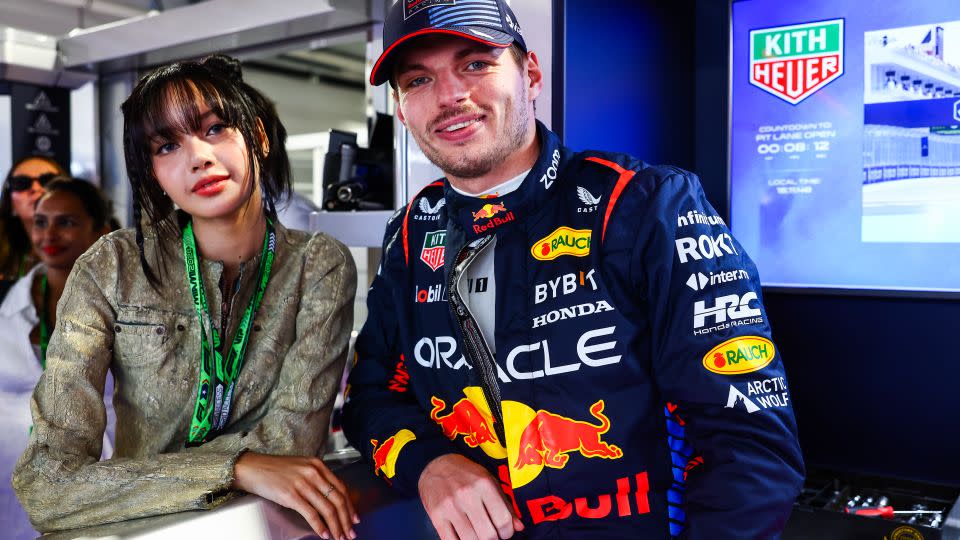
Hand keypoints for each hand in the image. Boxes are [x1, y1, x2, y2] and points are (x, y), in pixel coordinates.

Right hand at [233, 452, 357, 539]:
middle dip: (346, 519)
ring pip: (327, 509)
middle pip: (337, 499)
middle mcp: (313, 473)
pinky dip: (320, 526)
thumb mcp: (301, 467)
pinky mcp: (291, 495)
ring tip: (339, 537)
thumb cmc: (275, 469)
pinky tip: (324, 534)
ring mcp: (303, 484)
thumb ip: (317, 478)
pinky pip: (311, 514)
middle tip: (350, 532)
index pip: (341, 488)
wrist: (252, 468)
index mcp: (318, 465)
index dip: (350, 506)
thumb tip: (330, 498)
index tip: (354, 518)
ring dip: (336, 526)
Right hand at [418, 454, 523, 539]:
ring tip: (480, 536)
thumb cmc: (467, 474)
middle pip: (488, 534)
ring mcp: (450, 506)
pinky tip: (465, 538)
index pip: (503, 520)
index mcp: (484, 485)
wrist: (436, 466)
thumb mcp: (490, 481)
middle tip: (492, 535)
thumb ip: (505, 504)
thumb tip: (519, 527)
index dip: (507, 532)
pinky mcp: (436, 515)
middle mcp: (467, 495)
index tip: (504, 532)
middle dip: (494, 539)